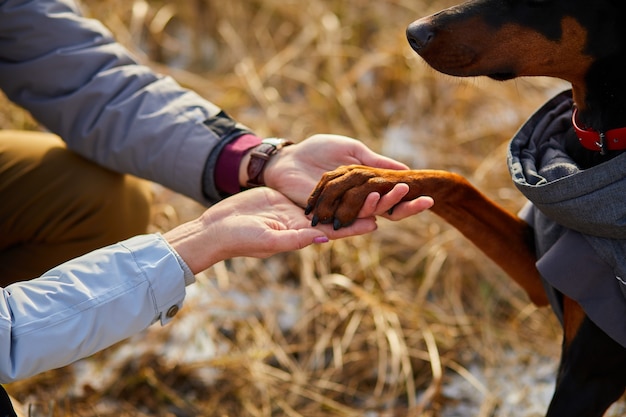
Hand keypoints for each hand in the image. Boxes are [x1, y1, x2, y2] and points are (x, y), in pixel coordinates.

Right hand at [163, 187, 376, 273]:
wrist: (218, 228)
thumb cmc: (240, 239)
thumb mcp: (268, 240)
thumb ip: (295, 240)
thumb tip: (323, 240)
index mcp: (304, 235)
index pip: (337, 230)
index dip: (358, 224)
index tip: (381, 216)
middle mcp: (306, 224)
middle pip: (341, 213)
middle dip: (365, 205)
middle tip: (388, 193)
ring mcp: (298, 210)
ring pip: (331, 200)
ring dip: (352, 191)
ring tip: (374, 179)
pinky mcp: (289, 198)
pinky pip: (314, 190)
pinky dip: (330, 183)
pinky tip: (345, 172)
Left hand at [263, 134, 432, 219]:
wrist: (288, 159)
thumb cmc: (319, 151)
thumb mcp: (353, 151)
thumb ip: (376, 161)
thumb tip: (404, 170)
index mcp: (364, 186)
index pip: (391, 197)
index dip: (410, 201)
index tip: (430, 199)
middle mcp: (356, 200)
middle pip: (385, 206)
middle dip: (406, 205)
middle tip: (427, 202)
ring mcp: (341, 208)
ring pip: (369, 211)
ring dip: (388, 204)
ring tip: (406, 196)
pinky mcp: (325, 214)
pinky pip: (346, 216)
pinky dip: (362, 215)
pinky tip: (379, 214)